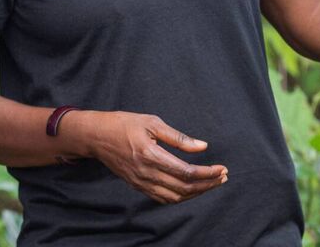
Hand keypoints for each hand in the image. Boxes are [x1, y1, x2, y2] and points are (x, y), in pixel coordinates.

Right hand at [70, 111, 226, 203]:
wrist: (97, 136)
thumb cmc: (125, 124)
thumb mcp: (153, 122)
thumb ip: (179, 137)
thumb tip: (203, 146)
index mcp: (152, 156)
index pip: (186, 172)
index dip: (207, 173)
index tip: (222, 169)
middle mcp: (147, 174)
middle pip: (184, 188)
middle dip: (207, 184)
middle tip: (223, 176)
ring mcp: (141, 183)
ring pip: (175, 197)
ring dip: (196, 193)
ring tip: (211, 183)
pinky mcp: (138, 185)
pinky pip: (163, 198)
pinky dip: (180, 196)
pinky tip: (191, 188)